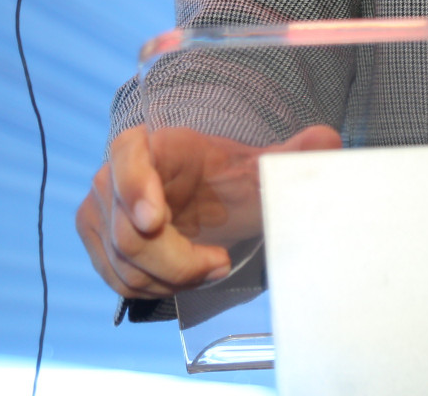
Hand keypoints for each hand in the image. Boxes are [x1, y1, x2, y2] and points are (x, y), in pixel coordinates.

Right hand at [75, 123, 341, 297]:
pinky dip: (158, 287)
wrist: (211, 204)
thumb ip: (295, 154)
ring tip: (213, 266)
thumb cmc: (230, 182)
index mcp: (152, 144)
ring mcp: (101, 214)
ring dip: (172, 278)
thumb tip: (327, 140)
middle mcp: (115, 176)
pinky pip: (120, 281)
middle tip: (219, 264)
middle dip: (176, 259)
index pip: (127, 155)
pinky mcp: (100, 247)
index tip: (155, 219)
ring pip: (124, 263)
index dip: (135, 185)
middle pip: (128, 230)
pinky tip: (189, 277)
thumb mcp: (263, 168)